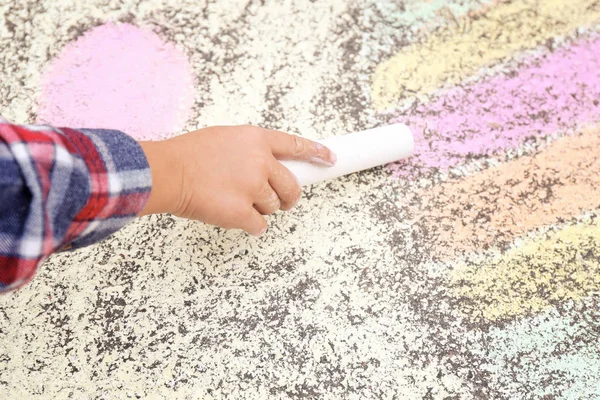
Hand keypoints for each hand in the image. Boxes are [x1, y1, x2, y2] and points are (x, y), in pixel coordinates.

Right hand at [138, 125, 335, 235]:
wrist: (167, 172)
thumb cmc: (187, 155)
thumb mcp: (224, 138)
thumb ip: (249, 150)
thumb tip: (264, 166)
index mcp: (256, 140)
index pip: (295, 145)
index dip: (316, 152)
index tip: (329, 158)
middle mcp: (260, 162)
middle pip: (292, 186)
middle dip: (288, 197)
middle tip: (281, 202)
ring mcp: (253, 187)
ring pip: (273, 206)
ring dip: (259, 208)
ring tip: (234, 200)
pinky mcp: (243, 212)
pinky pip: (260, 226)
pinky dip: (250, 226)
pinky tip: (234, 218)